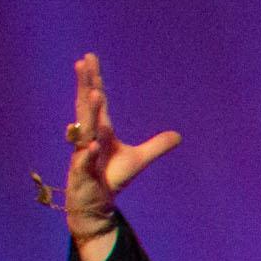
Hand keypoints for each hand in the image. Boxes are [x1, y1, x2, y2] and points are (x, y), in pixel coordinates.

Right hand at [56, 53, 179, 247]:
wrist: (95, 203)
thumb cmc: (111, 177)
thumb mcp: (138, 160)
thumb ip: (156, 146)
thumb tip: (178, 135)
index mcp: (100, 130)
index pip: (98, 101)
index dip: (94, 79)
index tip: (89, 58)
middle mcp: (89, 137)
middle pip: (86, 107)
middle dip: (85, 85)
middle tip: (83, 63)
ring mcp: (83, 154)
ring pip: (86, 130)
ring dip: (90, 113)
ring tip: (94, 92)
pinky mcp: (82, 174)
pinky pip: (84, 162)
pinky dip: (89, 154)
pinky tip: (94, 146)